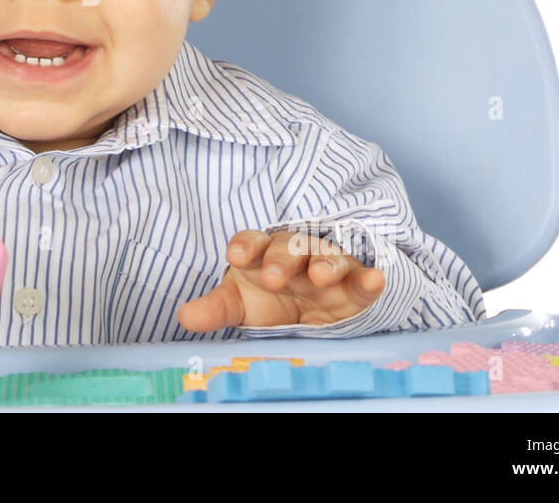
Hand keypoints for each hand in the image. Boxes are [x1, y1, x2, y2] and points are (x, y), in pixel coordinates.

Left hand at [177, 229, 385, 331]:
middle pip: (288, 248)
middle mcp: (295, 255)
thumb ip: (215, 309)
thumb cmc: (269, 300)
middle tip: (272, 278)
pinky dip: (368, 278)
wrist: (310, 312)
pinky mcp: (353, 285)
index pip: (251, 242)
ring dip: (325, 264)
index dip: (244, 246)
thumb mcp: (241, 305)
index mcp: (262, 254)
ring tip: (321, 276)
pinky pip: (362, 277)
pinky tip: (375, 279)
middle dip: (280, 260)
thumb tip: (183, 316)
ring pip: (326, 257)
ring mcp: (326, 267)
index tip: (236, 256)